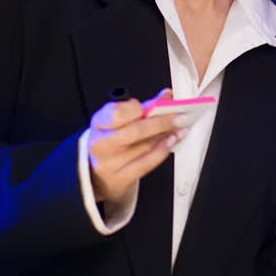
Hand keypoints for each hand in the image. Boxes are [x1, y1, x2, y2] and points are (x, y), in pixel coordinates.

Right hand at [87, 88, 188, 203]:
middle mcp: (101, 143)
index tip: (154, 104)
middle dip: (161, 122)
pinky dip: (162, 151)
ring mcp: (108, 163)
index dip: (137, 108)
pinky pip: (146, 164)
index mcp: (99, 123)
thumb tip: (167, 96)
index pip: (117, 113)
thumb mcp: (119, 121)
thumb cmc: (111, 140)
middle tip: (180, 117)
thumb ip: (144, 107)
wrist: (95, 172)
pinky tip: (171, 142)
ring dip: (167, 135)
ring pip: (144, 147)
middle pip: (134, 131)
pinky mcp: (119, 179)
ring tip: (181, 128)